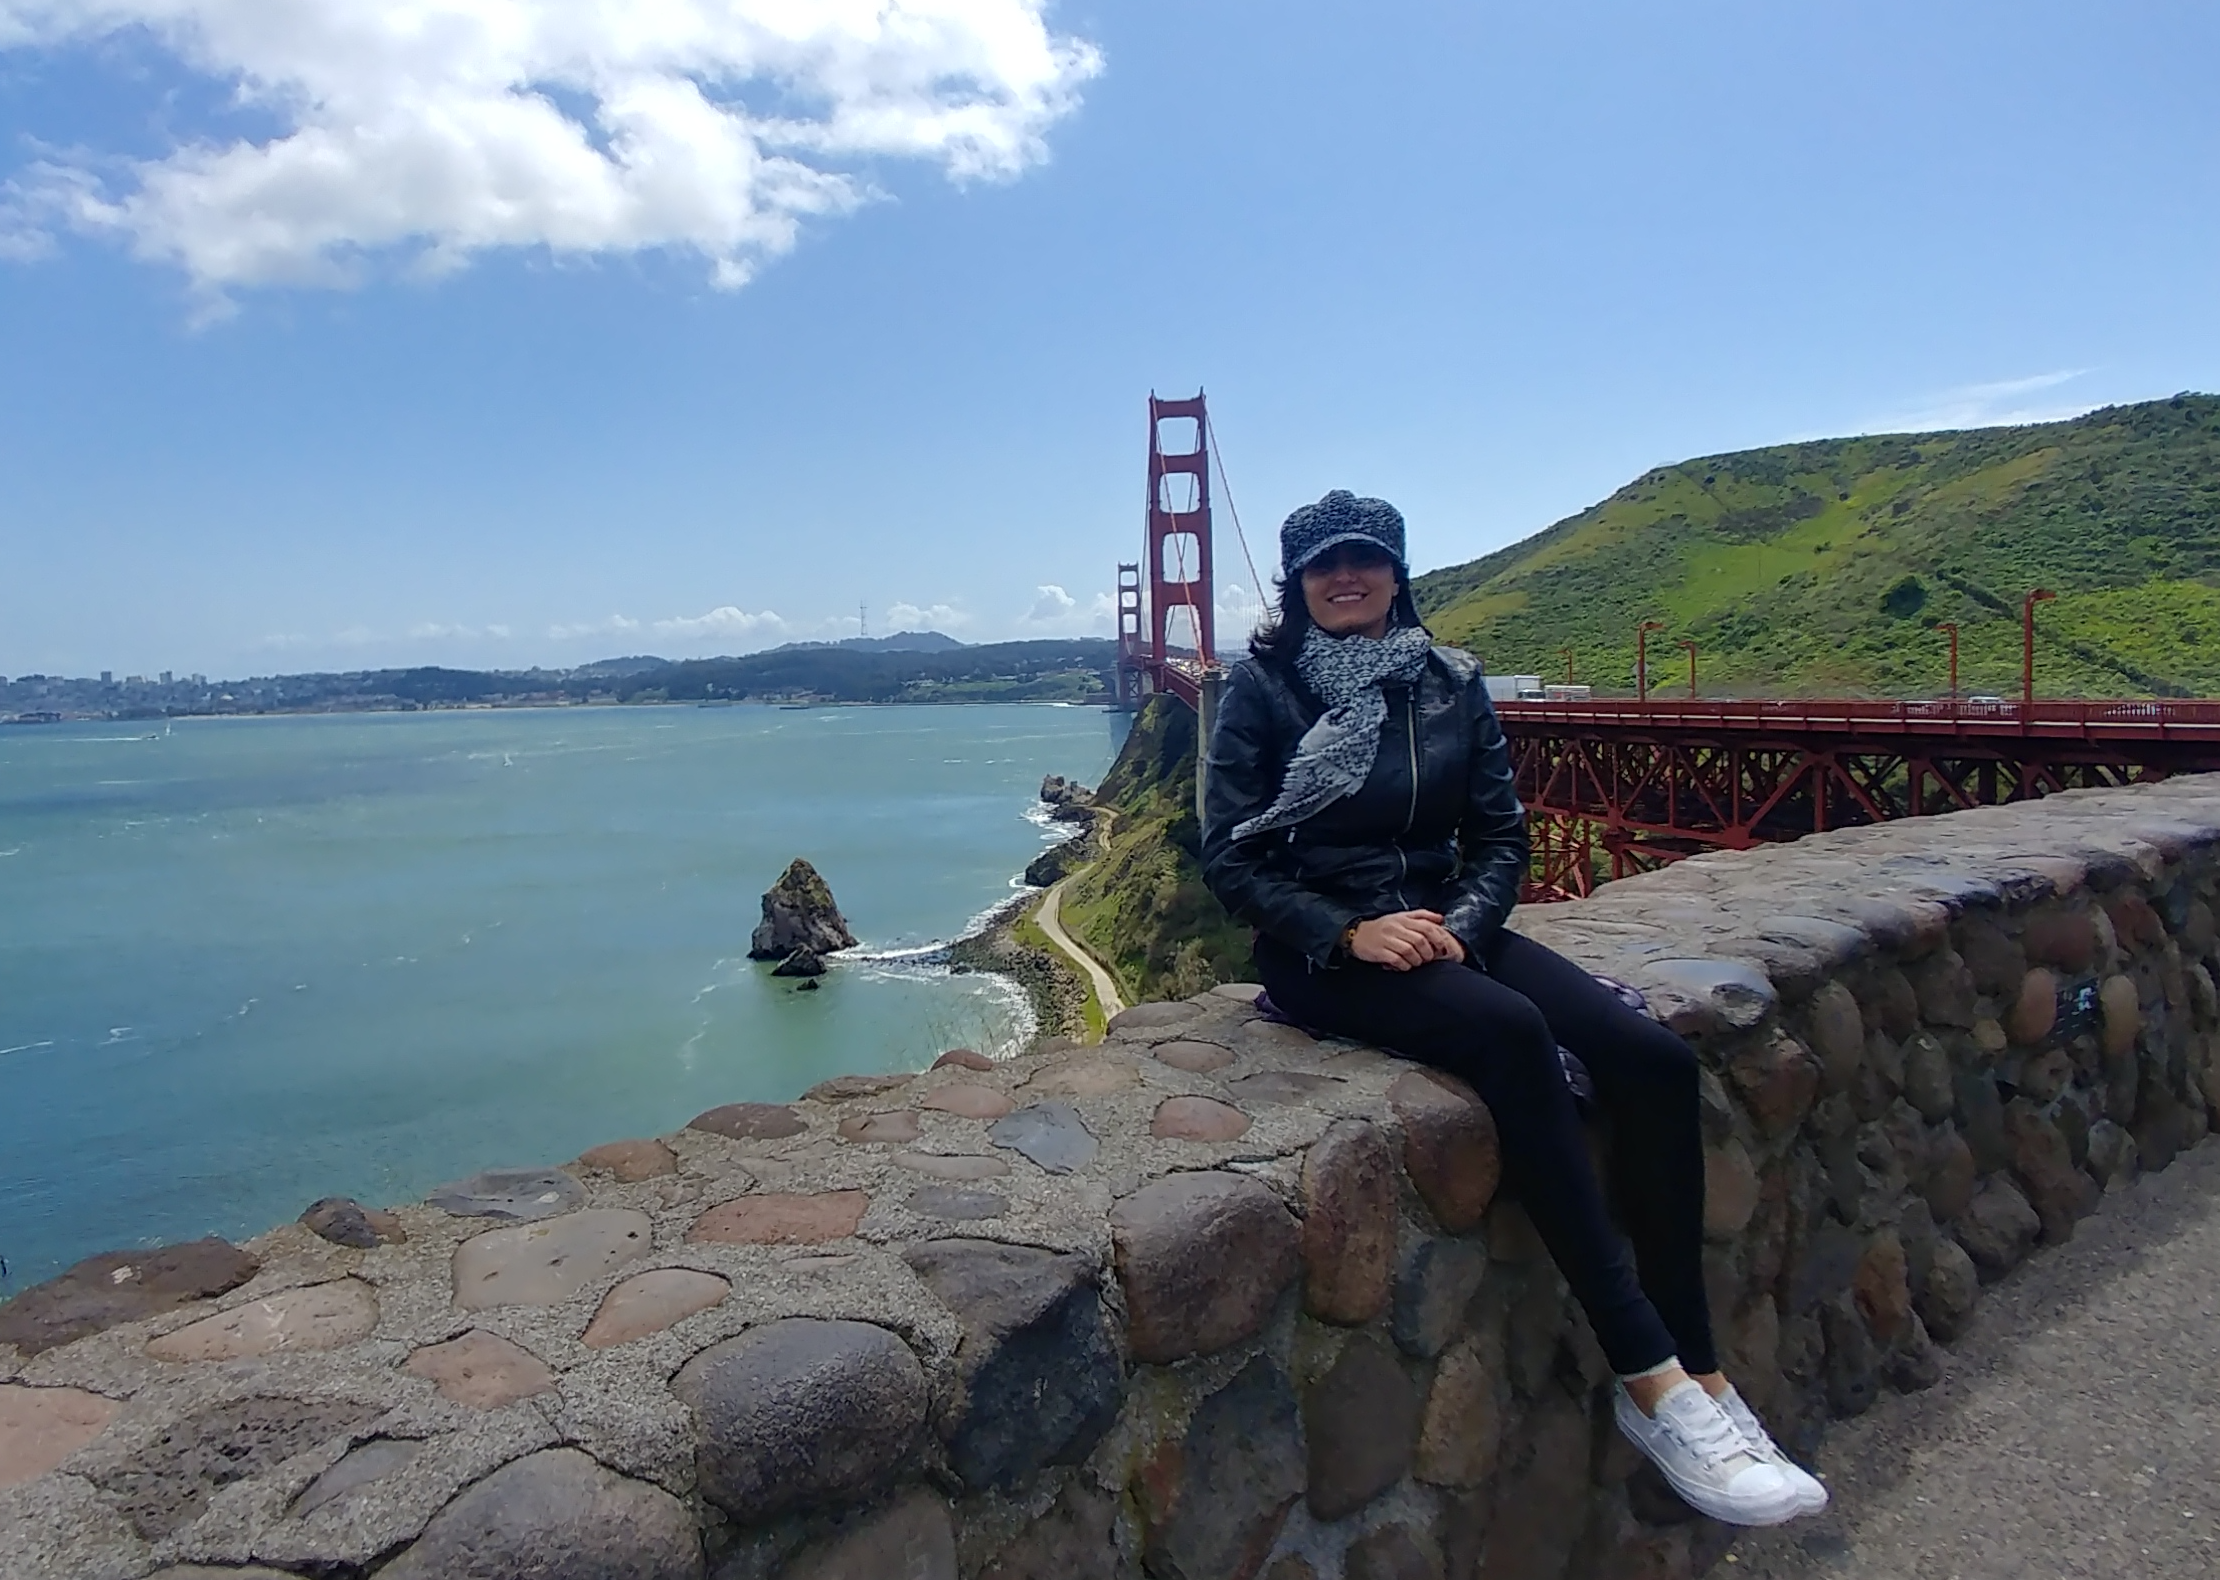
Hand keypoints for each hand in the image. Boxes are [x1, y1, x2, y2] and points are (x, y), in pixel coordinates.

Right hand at [1349, 911, 1465, 970]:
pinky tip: (1404, 966)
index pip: (1426, 926)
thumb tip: (1441, 919)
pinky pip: (1397, 960)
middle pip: (1420, 940)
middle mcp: (1395, 927)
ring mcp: (1387, 939)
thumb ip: (1421, 916)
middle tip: (1428, 959)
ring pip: (1410, 951)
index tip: (1442, 948)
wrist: (1357, 935)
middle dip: (1428, 953)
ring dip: (1417, 960)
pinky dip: (1404, 966)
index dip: (1438, 938)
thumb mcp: (1400, 917)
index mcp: (1403, 919)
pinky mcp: (1379, 951)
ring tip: (1416, 963)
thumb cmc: (1382, 928)